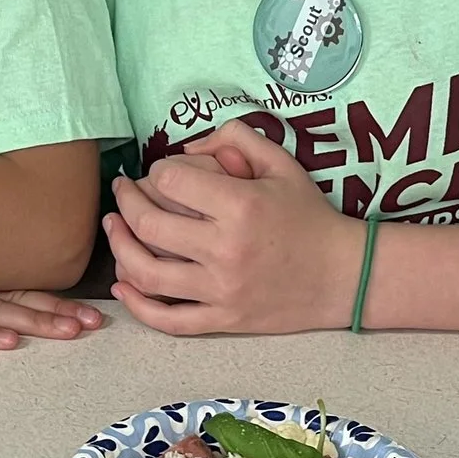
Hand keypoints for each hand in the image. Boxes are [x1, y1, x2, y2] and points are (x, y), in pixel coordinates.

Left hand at [103, 124, 362, 334]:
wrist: (344, 275)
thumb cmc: (308, 215)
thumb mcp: (281, 163)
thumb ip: (235, 138)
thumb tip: (187, 147)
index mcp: (240, 206)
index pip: (170, 181)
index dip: (157, 171)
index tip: (162, 173)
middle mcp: (226, 249)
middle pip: (148, 224)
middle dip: (125, 202)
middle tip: (122, 192)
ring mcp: (222, 290)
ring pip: (147, 273)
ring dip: (119, 248)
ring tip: (114, 228)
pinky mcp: (223, 319)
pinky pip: (169, 320)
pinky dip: (138, 305)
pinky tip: (123, 285)